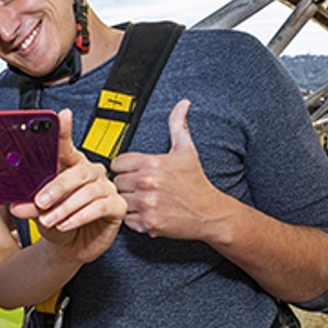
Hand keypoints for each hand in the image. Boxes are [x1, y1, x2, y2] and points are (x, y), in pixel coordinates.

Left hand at [9, 108, 125, 262]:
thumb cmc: (57, 223)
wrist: (70, 247)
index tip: (61, 116)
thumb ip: (31, 206)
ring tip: (50, 220)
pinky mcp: (117, 206)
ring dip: (66, 208)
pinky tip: (67, 224)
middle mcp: (90, 173)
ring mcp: (106, 188)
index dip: (65, 131)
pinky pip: (101, 207)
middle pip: (78, 171)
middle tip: (41, 202)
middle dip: (57, 187)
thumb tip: (18, 205)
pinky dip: (80, 216)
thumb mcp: (40, 213)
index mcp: (71, 165)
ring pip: (88, 191)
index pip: (67, 146)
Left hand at [111, 99, 227, 240]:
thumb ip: (178, 125)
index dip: (126, 168)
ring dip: (129, 202)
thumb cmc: (196, 182)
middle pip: (117, 182)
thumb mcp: (187, 151)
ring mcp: (147, 204)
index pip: (117, 163)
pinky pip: (127, 219)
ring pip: (120, 201)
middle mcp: (147, 182)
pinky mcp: (148, 222)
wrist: (210, 213)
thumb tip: (182, 104)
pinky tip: (148, 212)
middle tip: (142, 188)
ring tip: (145, 200)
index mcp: (152, 163)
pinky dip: (135, 218)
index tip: (136, 172)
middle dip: (127, 185)